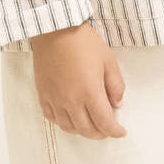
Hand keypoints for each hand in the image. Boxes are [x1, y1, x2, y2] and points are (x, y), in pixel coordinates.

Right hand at [30, 22, 127, 137]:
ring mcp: (55, 99)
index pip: (104, 122)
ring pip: (69, 127)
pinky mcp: (43, 94)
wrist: (55, 30)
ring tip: (91, 125)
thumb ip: (116, 86)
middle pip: (87, 129)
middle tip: (108, 129)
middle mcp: (71, 100)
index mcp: (90, 92)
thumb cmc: (83, 42)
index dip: (115, 131)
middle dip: (101, 133)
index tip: (121, 131)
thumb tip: (117, 104)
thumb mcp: (108, 61)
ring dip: (82, 131)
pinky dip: (64, 123)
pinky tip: (71, 118)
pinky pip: (52, 118)